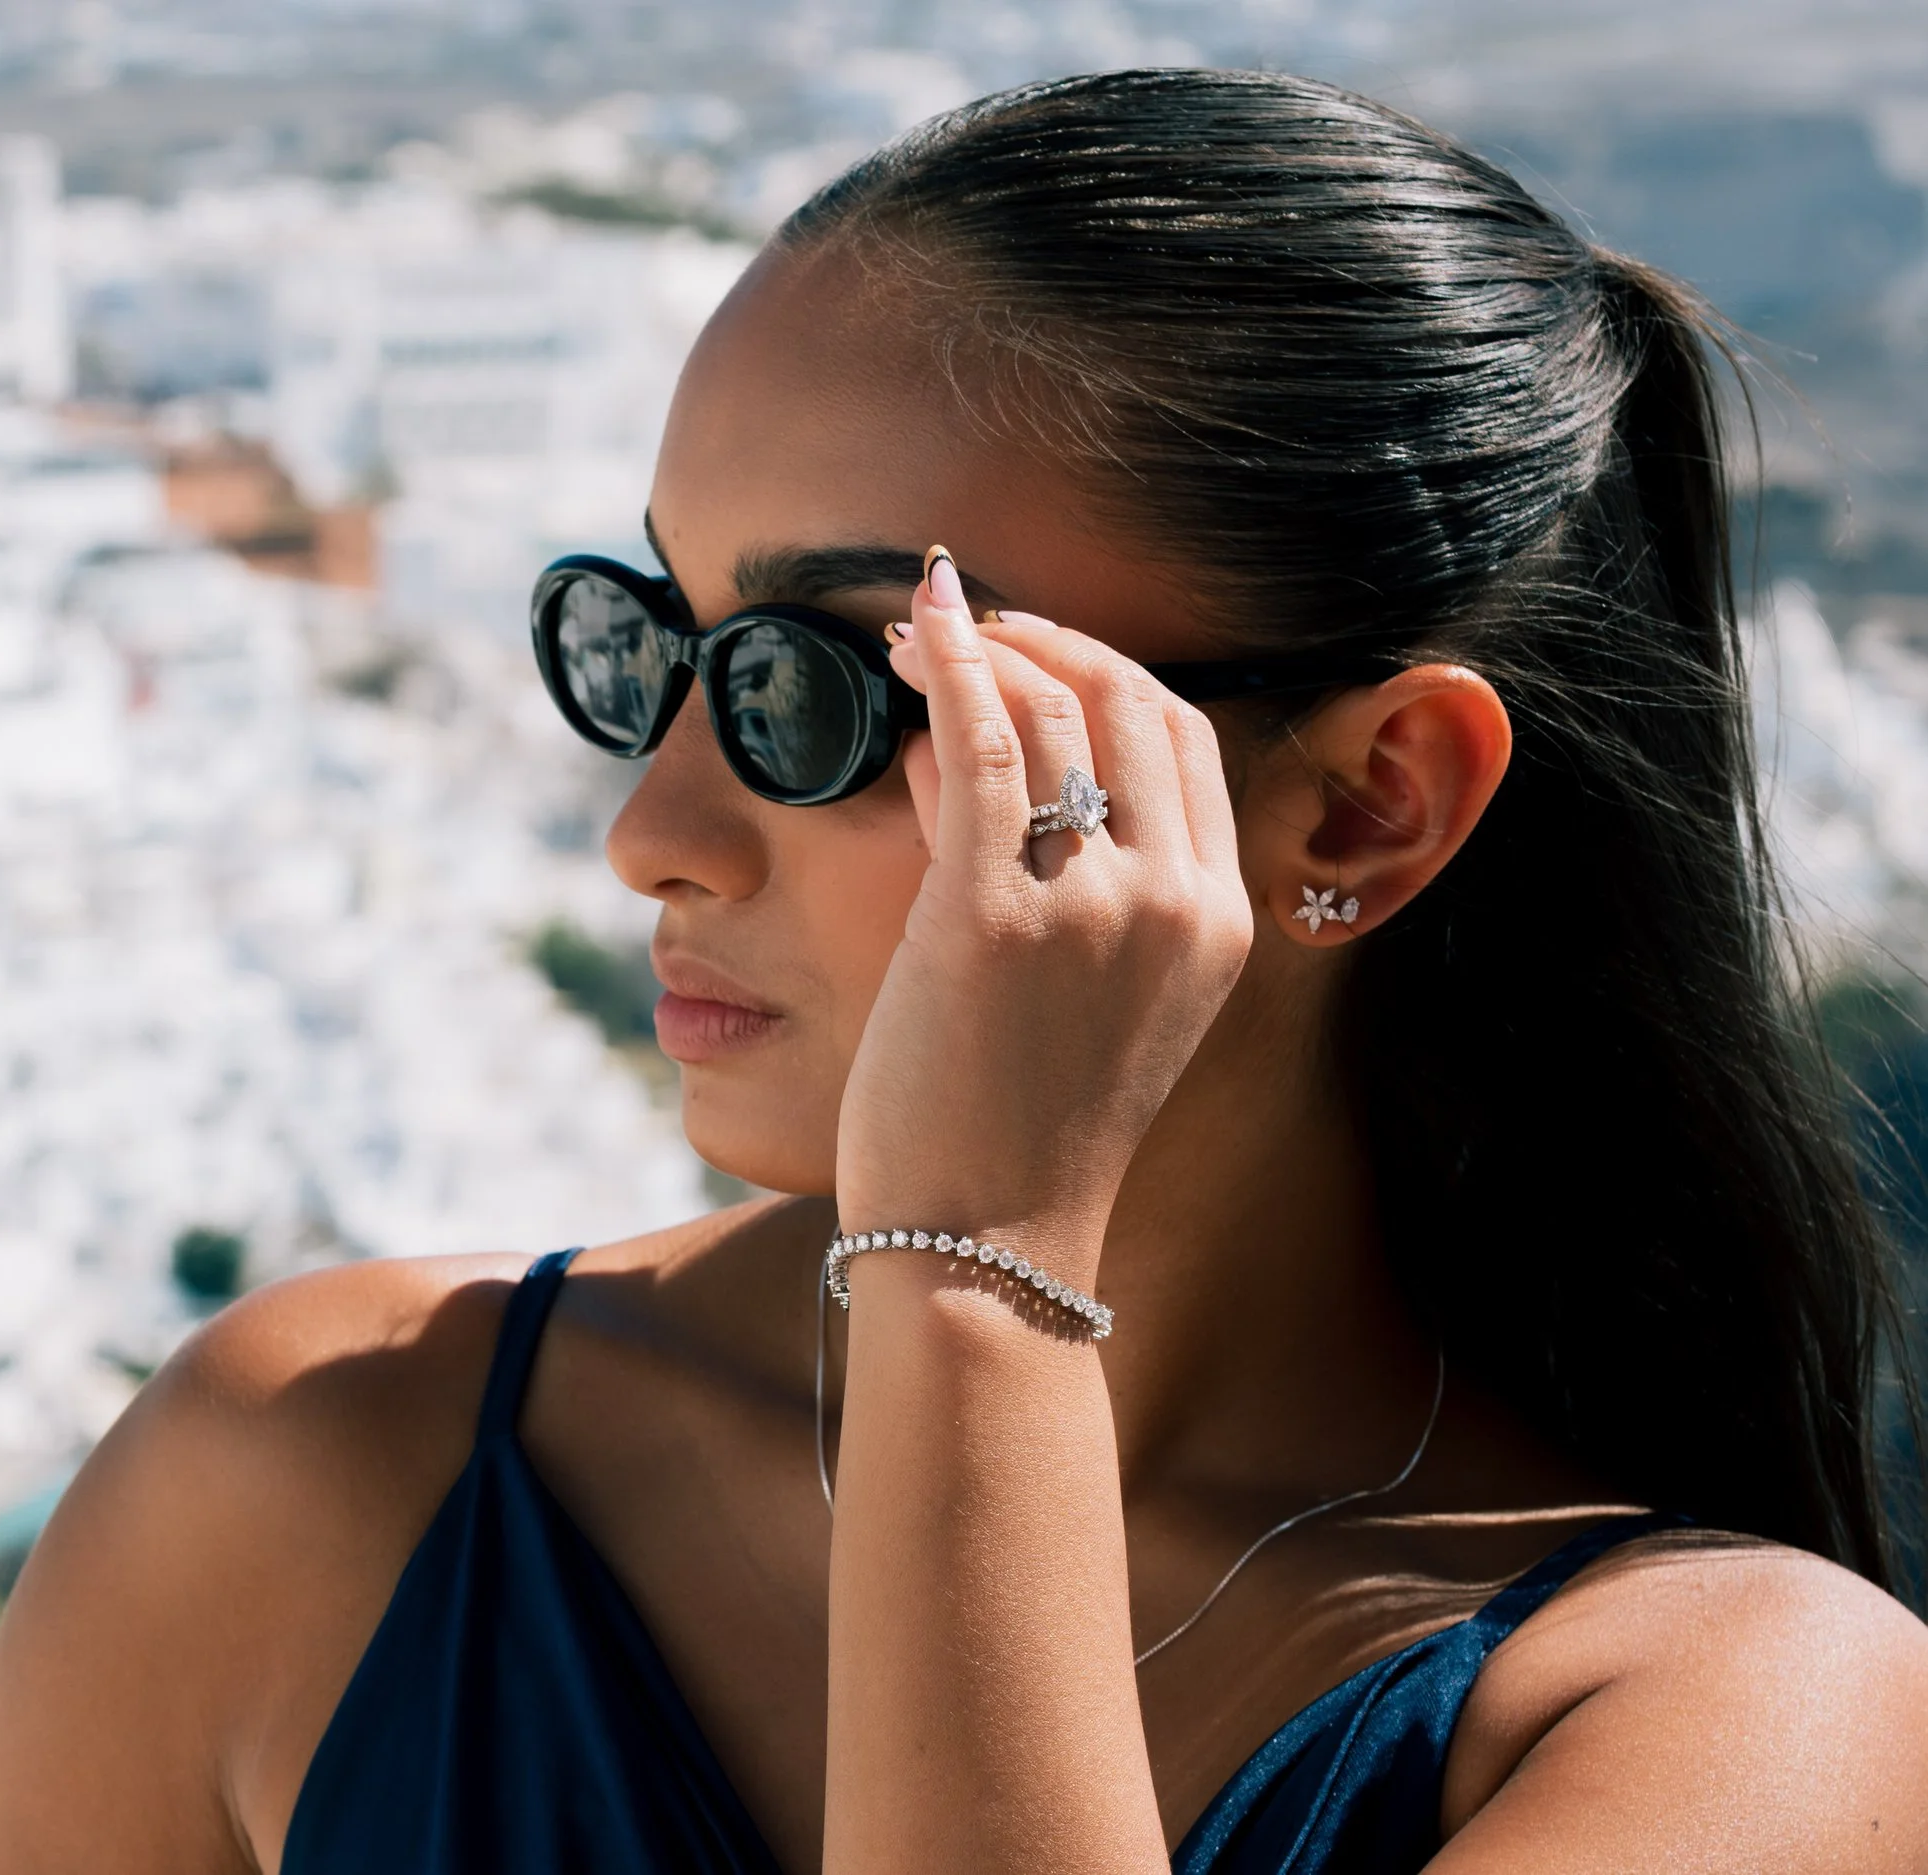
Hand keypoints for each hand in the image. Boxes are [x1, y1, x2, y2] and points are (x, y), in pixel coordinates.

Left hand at [832, 549, 1253, 1281]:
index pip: (1186, 744)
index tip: (1036, 651)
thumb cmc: (1013, 1132)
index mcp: (1216, 923)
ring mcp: (1090, 908)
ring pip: (1053, 713)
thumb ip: (1041, 877)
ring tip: (914, 634)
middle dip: (1052, 642)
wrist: (983, 1250)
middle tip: (974, 623)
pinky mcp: (992, 919)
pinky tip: (911, 634)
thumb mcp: (1078, 998)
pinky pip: (977, 747)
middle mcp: (1173, 902)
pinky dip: (946, 669)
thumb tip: (944, 761)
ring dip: (982, 650)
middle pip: (1134, 705)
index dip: (1109, 675)